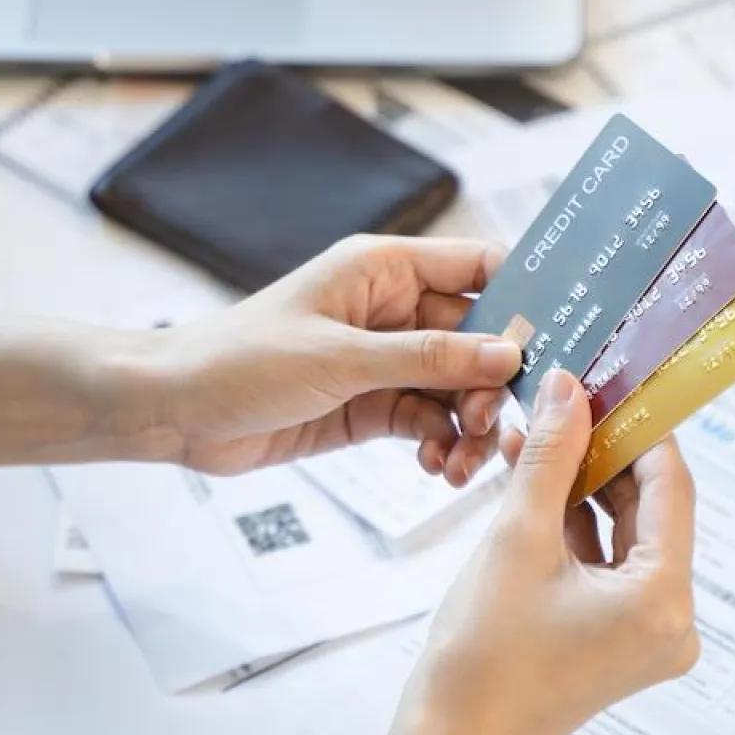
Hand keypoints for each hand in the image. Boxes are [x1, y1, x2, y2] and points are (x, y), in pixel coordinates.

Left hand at [156, 235, 522, 483]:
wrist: (174, 410)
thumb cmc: (241, 360)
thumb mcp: (342, 358)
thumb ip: (428, 357)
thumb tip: (508, 355)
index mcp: (383, 269)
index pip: (477, 267)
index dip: (523, 297)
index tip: (560, 339)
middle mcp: (390, 309)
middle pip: (476, 337)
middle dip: (494, 382)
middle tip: (492, 425)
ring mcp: (381, 360)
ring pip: (455, 387)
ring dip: (468, 424)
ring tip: (461, 460)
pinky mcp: (367, 405)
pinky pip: (425, 420)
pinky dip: (439, 444)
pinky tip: (436, 467)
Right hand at [371, 369, 699, 734]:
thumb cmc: (482, 658)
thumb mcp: (517, 536)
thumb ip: (551, 456)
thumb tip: (571, 393)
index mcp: (663, 600)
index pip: (669, 486)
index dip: (639, 426)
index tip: (612, 382)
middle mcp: (671, 623)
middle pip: (648, 510)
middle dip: (601, 454)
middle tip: (566, 404)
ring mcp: (645, 637)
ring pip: (623, 535)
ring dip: (580, 488)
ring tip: (535, 439)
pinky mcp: (616, 642)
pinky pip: (606, 566)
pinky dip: (573, 528)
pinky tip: (533, 486)